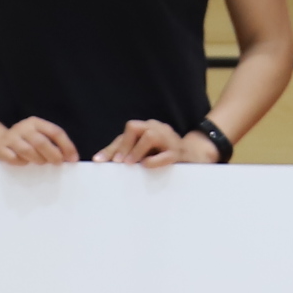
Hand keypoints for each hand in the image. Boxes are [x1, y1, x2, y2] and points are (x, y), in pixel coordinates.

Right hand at [0, 114, 79, 165]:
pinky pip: (12, 158)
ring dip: (37, 159)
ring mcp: (10, 137)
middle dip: (53, 154)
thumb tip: (70, 158)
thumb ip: (52, 144)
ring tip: (41, 163)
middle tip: (58, 163)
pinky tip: (23, 163)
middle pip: (41, 141)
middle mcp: (23, 127)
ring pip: (27, 150)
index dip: (66, 146)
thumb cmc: (24, 143)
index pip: (55, 132)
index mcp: (36, 123)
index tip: (73, 159)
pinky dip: (20, 162)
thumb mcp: (38, 138)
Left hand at [95, 118, 212, 165]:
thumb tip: (102, 160)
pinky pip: (167, 154)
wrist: (194, 155)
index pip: (125, 134)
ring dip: (137, 150)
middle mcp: (157, 128)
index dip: (110, 148)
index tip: (98, 161)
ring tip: (130, 163)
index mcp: (147, 127)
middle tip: (118, 162)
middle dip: (124, 145)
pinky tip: (146, 165)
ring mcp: (169, 139)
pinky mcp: (178, 152)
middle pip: (135, 127)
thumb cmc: (164, 153)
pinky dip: (154, 160)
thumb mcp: (144, 151)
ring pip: (150, 135)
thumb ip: (127, 152)